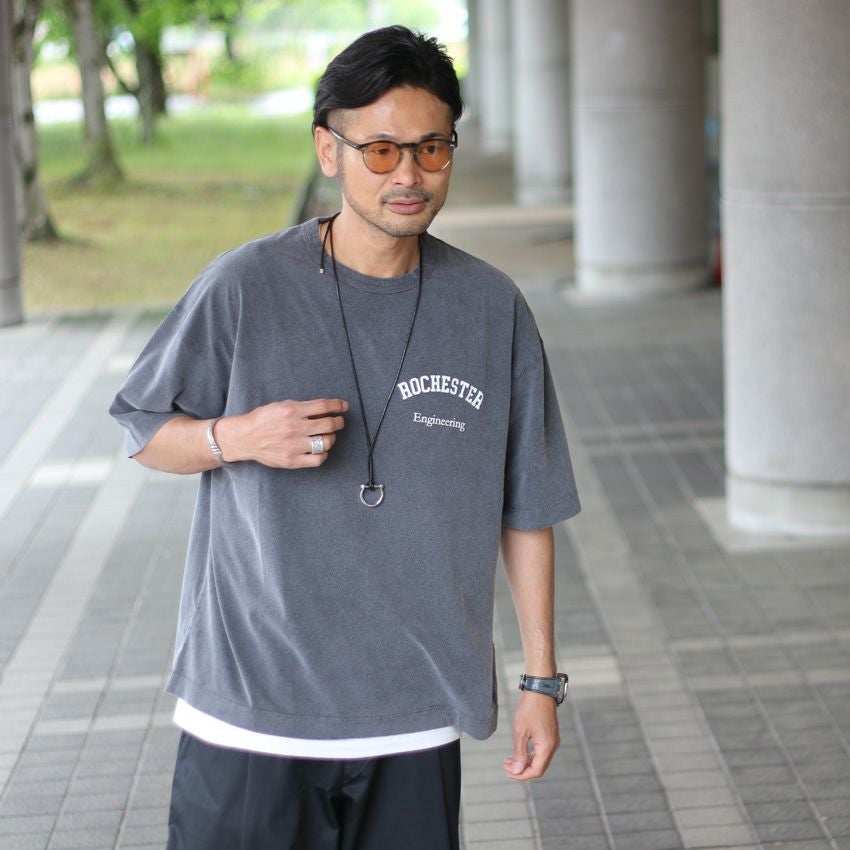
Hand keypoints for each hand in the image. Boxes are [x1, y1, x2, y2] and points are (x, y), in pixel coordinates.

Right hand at [217, 398, 347, 467]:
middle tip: (338, 421)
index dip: (337, 406)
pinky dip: (324, 453)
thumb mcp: (281, 405)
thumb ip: (302, 407)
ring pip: (326, 442)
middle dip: (338, 422)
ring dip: (332, 437)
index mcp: (291, 410)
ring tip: (328, 435)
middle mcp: (294, 428)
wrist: (244, 438)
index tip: (343, 406)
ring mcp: (294, 445)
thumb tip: (326, 408)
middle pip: (329, 425)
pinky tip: (320, 449)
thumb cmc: (263, 420)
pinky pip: (318, 459)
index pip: (323, 406)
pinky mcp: (292, 460)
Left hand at [503, 691, 559, 780]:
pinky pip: (541, 751)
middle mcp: (552, 745)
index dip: (521, 775)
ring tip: (509, 760)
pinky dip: (530, 755)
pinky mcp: (550, 734)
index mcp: (546, 747)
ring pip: (540, 759)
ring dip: (525, 762)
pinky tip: (519, 751)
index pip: (536, 771)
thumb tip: (517, 771)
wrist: (540, 689)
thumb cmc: (530, 708)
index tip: (508, 772)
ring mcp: (552, 740)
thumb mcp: (520, 731)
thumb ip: (519, 753)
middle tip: (506, 766)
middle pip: (539, 767)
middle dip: (522, 770)